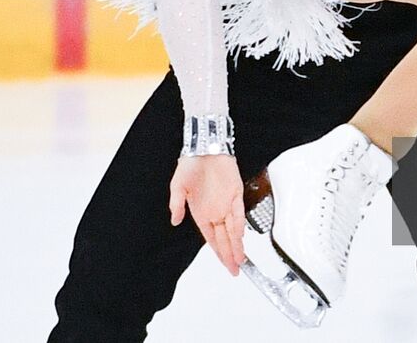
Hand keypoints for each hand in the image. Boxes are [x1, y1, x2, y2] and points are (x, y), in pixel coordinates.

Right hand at [170, 155, 246, 275]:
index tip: (226, 266)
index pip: (212, 239)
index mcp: (202, 213)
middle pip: (225, 239)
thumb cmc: (190, 164)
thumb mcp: (178, 186)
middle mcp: (216, 211)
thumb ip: (176, 205)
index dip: (219, 253)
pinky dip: (240, 225)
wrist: (204, 146)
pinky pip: (239, 212)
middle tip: (236, 270)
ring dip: (237, 244)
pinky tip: (241, 237)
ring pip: (234, 229)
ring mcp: (227, 203)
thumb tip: (175, 221)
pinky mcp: (237, 192)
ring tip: (241, 260)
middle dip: (230, 255)